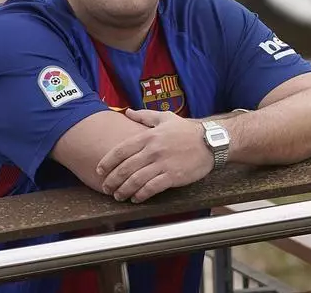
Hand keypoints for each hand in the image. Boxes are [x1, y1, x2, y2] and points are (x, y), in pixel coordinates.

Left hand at [96, 109, 213, 202]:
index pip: (121, 150)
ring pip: (136, 180)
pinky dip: (141, 195)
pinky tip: (136, 199)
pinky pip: (152, 188)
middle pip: (125, 168)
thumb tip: (127, 111)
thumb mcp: (166, 118)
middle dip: (112, 180)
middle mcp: (153, 150)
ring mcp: (163, 164)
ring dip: (124, 190)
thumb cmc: (188, 130)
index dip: (107, 162)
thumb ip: (144, 115)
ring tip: (119, 196)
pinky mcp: (173, 176)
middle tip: (106, 188)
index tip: (99, 171)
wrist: (211, 142)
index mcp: (149, 136)